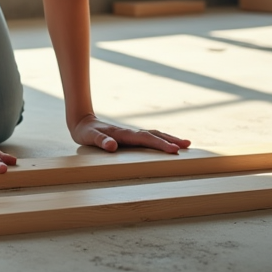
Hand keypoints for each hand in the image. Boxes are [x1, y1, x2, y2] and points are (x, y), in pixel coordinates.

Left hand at [71, 114, 190, 153]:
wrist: (82, 122)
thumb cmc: (86, 132)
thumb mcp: (89, 137)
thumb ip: (101, 141)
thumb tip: (113, 146)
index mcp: (124, 134)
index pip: (146, 139)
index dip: (160, 145)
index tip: (174, 150)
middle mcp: (130, 132)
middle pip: (154, 135)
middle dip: (171, 140)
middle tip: (188, 145)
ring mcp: (131, 134)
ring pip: (154, 135)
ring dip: (169, 139)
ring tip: (185, 144)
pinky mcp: (130, 137)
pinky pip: (149, 138)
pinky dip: (161, 140)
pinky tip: (167, 144)